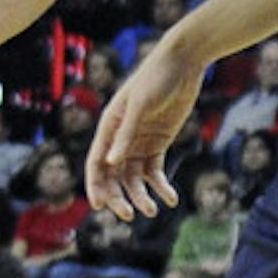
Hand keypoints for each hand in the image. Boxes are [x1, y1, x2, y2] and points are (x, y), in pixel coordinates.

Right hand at [85, 38, 201, 221]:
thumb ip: (126, 133)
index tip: (98, 206)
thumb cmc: (156, 78)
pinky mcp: (158, 142)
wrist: (182, 63)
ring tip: (154, 210)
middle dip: (118, 196)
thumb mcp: (141, 106)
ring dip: (141, 196)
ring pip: (135, 178)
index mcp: (109, 125)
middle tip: (128, 215)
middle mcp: (121, 137)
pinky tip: (171, 198)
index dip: (95, 184)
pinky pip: (155, 171)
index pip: (97, 161)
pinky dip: (161, 186)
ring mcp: (139, 141)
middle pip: (113, 175)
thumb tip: (111, 162)